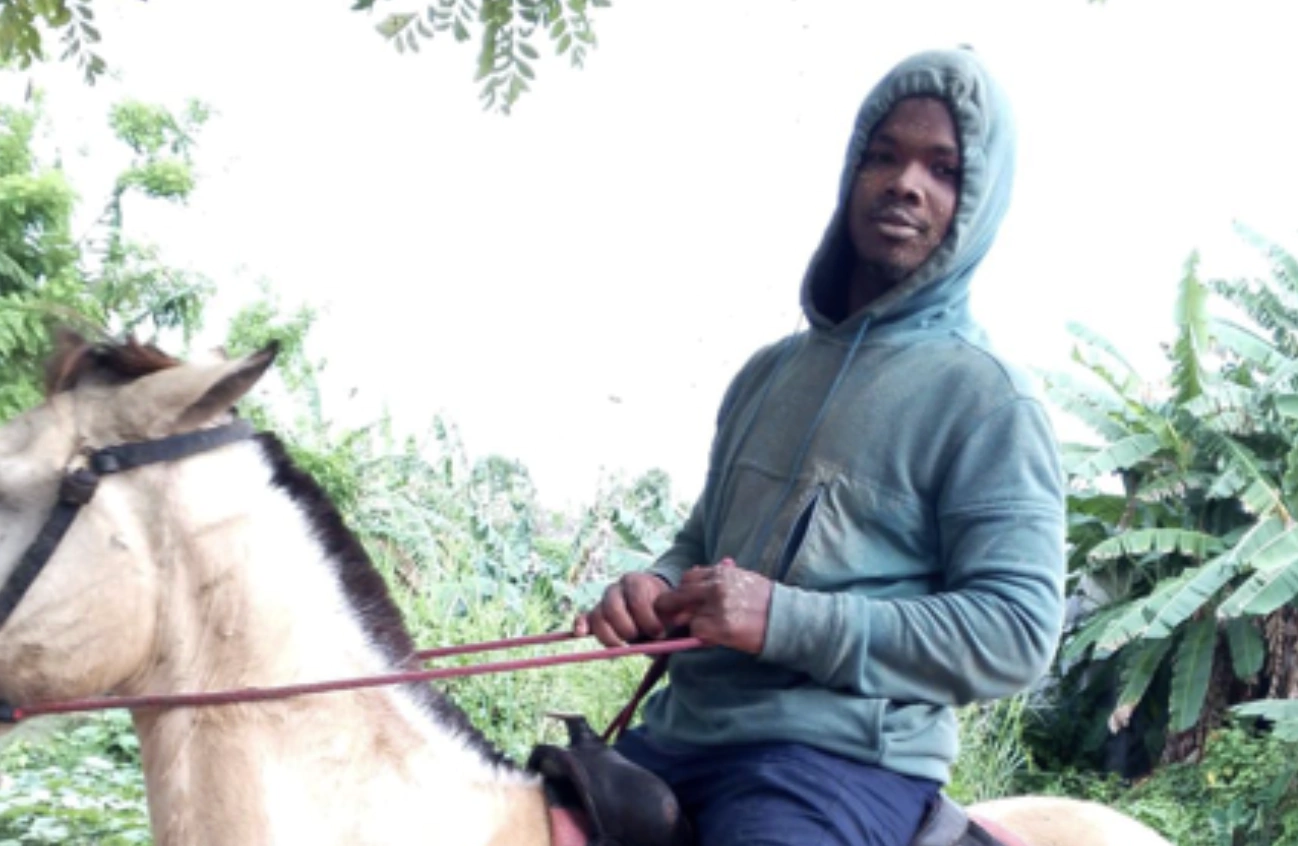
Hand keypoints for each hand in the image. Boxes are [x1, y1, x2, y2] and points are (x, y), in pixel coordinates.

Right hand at [575, 572, 672, 646]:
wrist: (654, 604)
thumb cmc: (664, 609)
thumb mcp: (672, 609)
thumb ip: (673, 616)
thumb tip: (669, 628)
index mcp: (637, 582)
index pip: (636, 599)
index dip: (647, 619)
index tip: (659, 633)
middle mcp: (617, 589)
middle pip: (612, 608)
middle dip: (627, 628)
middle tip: (639, 638)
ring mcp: (604, 601)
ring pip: (598, 616)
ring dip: (609, 635)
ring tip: (623, 646)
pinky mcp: (595, 614)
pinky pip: (584, 618)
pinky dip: (580, 625)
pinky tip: (581, 633)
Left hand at [653, 559, 772, 654]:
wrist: (785, 619)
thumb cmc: (765, 600)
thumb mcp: (743, 579)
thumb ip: (719, 577)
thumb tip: (694, 573)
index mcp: (721, 573)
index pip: (687, 578)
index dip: (683, 591)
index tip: (683, 601)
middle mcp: (716, 587)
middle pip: (679, 595)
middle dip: (672, 607)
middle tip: (674, 617)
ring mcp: (717, 607)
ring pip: (687, 617)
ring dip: (693, 624)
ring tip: (709, 628)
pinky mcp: (720, 628)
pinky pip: (697, 632)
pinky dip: (702, 637)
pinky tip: (716, 637)